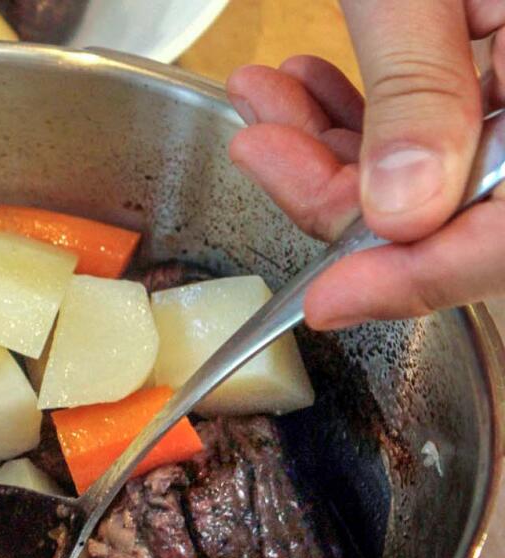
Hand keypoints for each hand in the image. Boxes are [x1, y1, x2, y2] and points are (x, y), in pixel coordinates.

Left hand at [226, 0, 501, 329]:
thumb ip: (418, 93)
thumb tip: (397, 212)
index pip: (503, 242)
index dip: (416, 280)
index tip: (325, 301)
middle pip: (460, 211)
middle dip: (342, 195)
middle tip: (260, 152)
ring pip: (438, 169)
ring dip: (335, 151)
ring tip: (264, 102)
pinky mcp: (495, 73)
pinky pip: (441, 124)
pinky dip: (366, 117)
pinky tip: (308, 89)